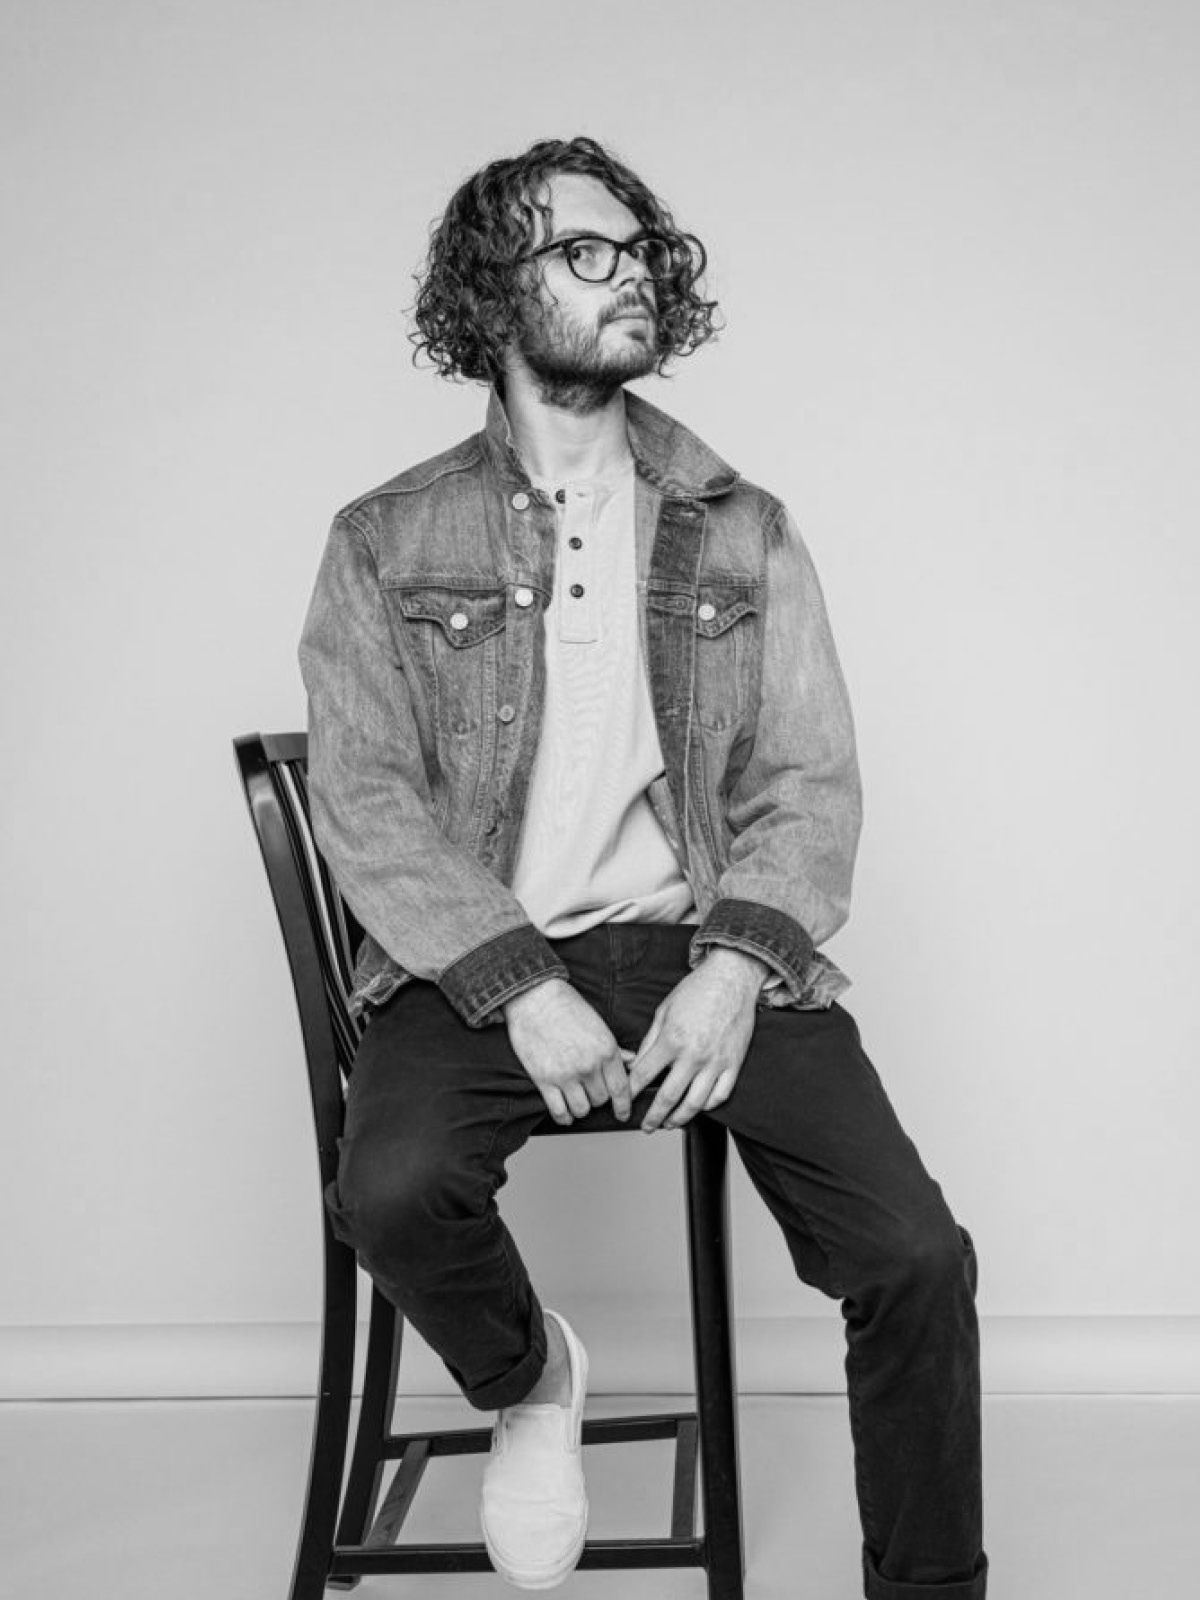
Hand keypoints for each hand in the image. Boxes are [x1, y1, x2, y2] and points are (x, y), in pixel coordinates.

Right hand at [504, 978, 632, 1125]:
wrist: (534, 997)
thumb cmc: (565, 1006)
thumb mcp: (598, 1024)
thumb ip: (615, 1048)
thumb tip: (632, 1061)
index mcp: (606, 1050)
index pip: (621, 1089)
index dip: (624, 1106)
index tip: (623, 1114)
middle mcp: (589, 1065)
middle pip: (601, 1100)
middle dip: (598, 1098)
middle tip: (591, 1092)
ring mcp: (566, 1074)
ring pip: (582, 1109)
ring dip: (581, 1107)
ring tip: (577, 1099)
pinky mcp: (544, 1080)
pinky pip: (559, 1111)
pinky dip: (564, 1117)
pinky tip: (565, 1112)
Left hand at [627, 949, 765, 1131]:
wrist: (732, 978)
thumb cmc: (697, 990)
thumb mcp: (664, 1010)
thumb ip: (650, 1040)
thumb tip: (637, 1064)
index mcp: (672, 1040)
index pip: (644, 1076)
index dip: (631, 1092)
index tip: (625, 1101)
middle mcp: (693, 1055)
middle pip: (668, 1098)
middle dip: (653, 1117)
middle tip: (646, 1126)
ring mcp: (716, 1062)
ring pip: (695, 1104)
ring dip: (679, 1118)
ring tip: (670, 1123)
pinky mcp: (734, 1064)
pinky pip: (720, 1095)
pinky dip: (707, 1107)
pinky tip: (697, 1107)